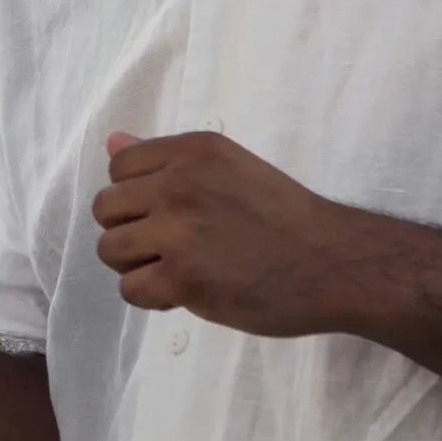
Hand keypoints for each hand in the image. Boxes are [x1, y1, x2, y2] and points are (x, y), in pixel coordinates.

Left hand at [91, 131, 374, 337]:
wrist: (335, 263)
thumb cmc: (285, 217)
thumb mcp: (229, 168)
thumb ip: (167, 160)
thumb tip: (111, 142)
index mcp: (191, 151)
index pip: (119, 167)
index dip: (135, 196)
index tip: (166, 213)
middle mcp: (179, 184)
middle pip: (106, 209)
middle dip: (129, 232)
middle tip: (167, 247)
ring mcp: (179, 232)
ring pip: (110, 251)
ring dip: (136, 267)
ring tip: (174, 270)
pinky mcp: (184, 279)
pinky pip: (130, 290)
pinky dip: (152, 298)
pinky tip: (184, 293)